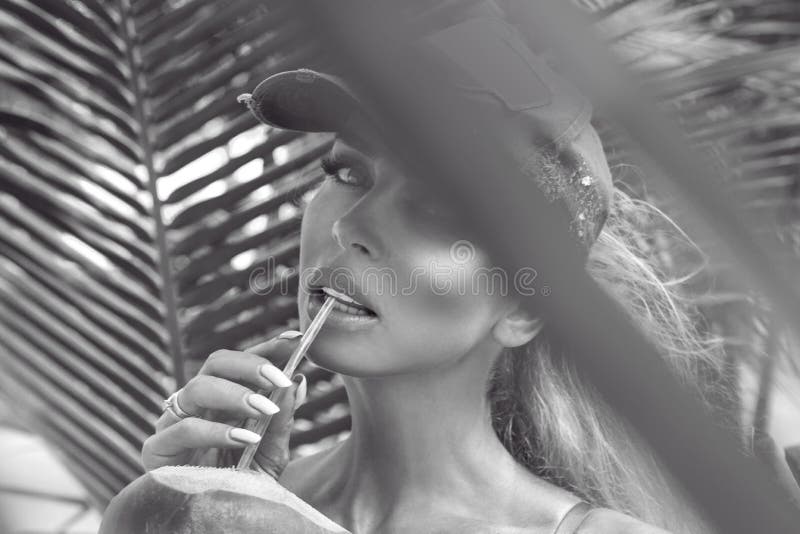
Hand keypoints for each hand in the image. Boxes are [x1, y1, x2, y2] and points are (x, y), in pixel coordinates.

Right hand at [141, 332, 307, 478]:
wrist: (216, 525)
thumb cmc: (241, 485)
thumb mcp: (271, 452)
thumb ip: (283, 419)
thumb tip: (299, 380)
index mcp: (221, 399)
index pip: (241, 363)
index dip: (265, 348)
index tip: (294, 339)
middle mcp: (196, 404)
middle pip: (216, 363)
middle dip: (251, 365)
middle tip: (279, 379)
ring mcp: (173, 423)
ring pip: (198, 387)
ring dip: (236, 394)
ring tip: (264, 409)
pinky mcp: (158, 450)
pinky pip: (185, 428)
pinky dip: (218, 430)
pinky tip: (245, 437)